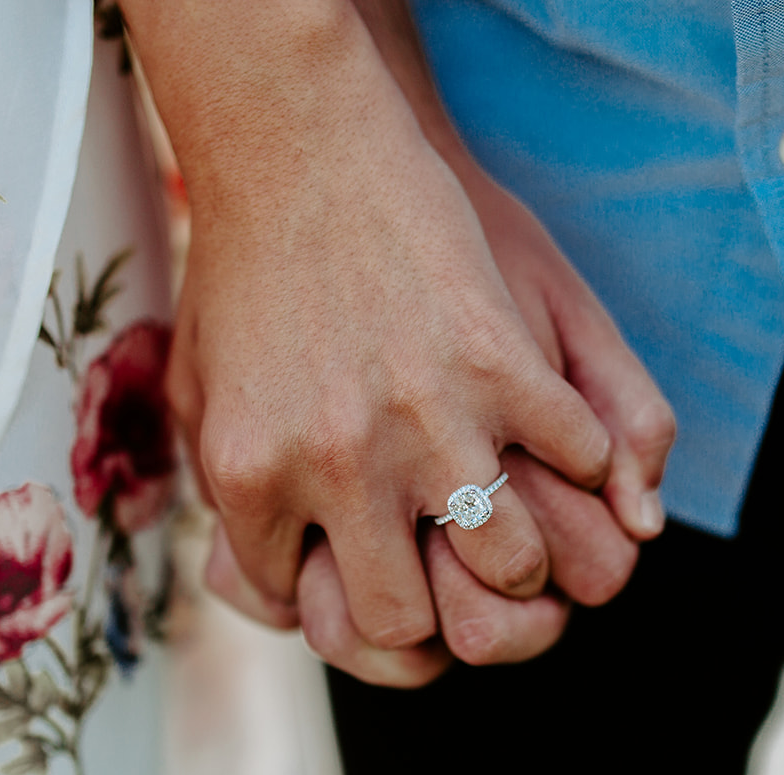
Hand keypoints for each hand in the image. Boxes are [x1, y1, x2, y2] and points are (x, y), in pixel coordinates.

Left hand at [203, 169, 674, 686]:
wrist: (299, 146)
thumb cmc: (243, 269)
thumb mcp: (198, 392)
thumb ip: (230, 506)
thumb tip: (280, 599)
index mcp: (250, 476)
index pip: (310, 608)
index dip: (340, 593)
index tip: (361, 559)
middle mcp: (335, 464)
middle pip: (409, 620)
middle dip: (432, 606)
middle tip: (442, 567)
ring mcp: (426, 418)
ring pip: (510, 564)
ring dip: (518, 552)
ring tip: (510, 518)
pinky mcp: (501, 365)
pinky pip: (578, 461)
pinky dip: (585, 461)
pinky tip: (560, 438)